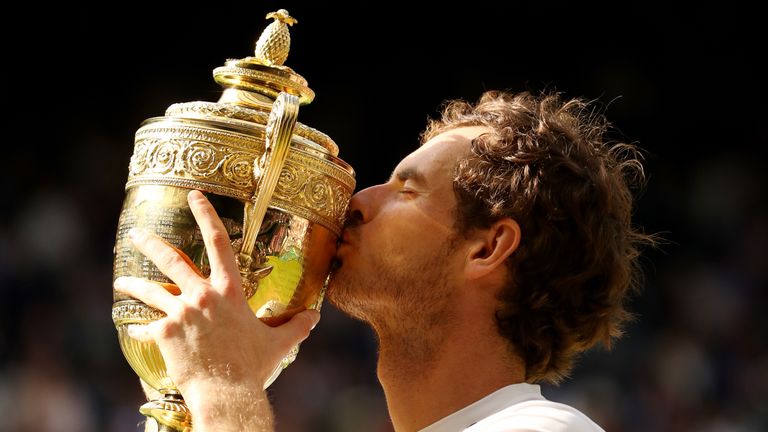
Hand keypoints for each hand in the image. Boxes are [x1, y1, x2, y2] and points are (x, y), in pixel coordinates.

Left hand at [114, 190, 319, 430]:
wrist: (226, 391)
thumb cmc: (252, 367)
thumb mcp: (279, 343)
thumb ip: (296, 326)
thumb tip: (315, 317)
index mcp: (230, 291)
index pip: (219, 242)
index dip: (206, 214)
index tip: (193, 196)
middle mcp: (203, 295)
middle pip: (172, 260)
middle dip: (151, 243)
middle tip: (136, 233)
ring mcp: (181, 312)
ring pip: (150, 291)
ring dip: (133, 283)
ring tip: (121, 281)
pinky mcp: (165, 333)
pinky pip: (146, 327)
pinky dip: (140, 328)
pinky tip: (133, 330)